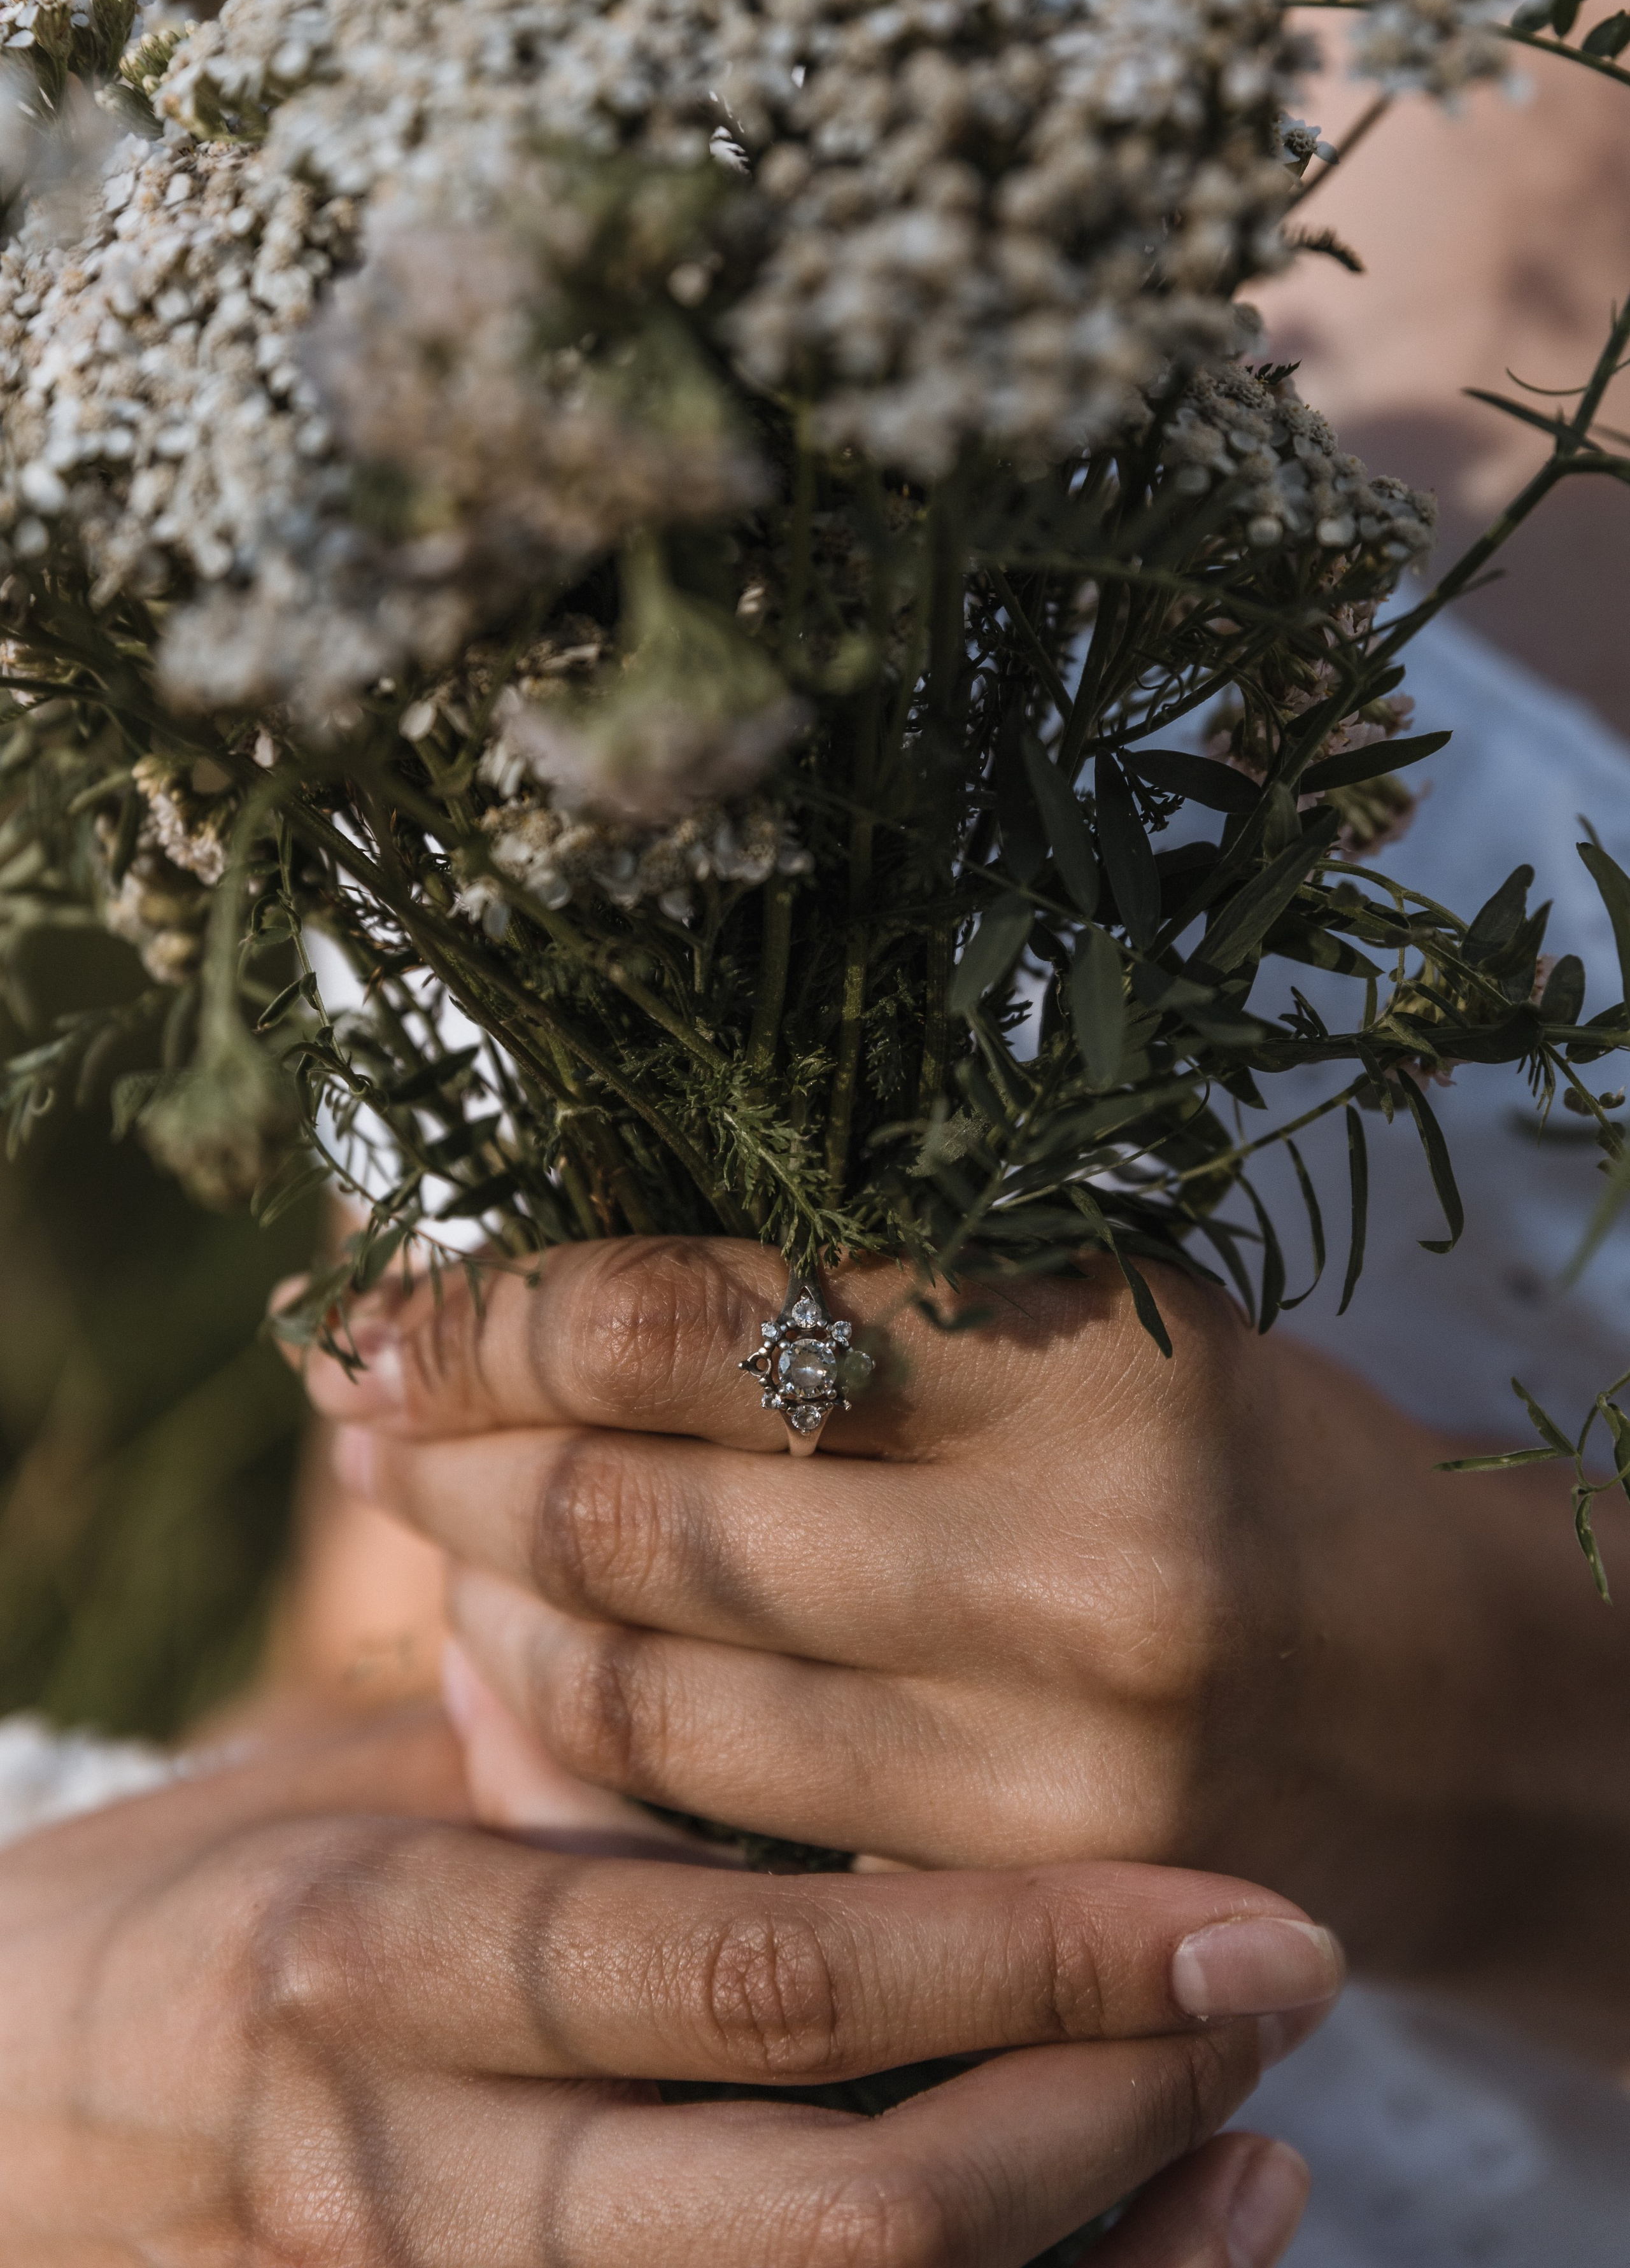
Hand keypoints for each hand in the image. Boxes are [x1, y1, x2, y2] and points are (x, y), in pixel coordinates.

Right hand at [0, 1700, 1328, 2266]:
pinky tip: (1141, 2259)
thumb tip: (760, 1663)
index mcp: (384, 1965)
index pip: (754, 1981)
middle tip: (1285, 1981)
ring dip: (1090, 2261)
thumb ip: (539, 1750)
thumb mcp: (329, 1796)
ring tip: (1265, 2148)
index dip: (1018, 1956)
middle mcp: (422, 2175)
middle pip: (835, 2201)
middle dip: (1097, 2104)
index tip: (1221, 1898)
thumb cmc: (165, 1923)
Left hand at [303, 1238, 1629, 2045]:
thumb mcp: (1089, 1314)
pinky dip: (579, 1736)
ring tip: (429, 1526)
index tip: (404, 1297)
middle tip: (367, 1408)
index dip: (507, 1306)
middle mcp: (1061, 1575)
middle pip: (633, 1514)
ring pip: (640, 1688)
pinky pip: (705, 1825)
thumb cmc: (1244, 1459)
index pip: (699, 1319)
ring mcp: (1031, 1774)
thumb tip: (561, 1292)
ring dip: (486, 1595)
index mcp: (1083, 1366)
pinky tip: (527, 1662)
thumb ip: (859, 1300)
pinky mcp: (1006, 1908)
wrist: (1451, 1705)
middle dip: (449, 1449)